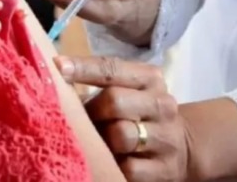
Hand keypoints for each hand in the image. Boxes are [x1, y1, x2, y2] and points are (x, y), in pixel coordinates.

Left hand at [55, 56, 191, 181]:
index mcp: (150, 78)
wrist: (180, 146)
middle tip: (81, 120)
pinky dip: (113, 166)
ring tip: (96, 142)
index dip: (84, 67)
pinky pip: (128, 167)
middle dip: (93, 111)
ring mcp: (166, 137)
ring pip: (122, 135)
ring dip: (102, 140)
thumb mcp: (128, 91)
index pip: (113, 68)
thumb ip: (99, 86)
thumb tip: (56, 83)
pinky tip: (110, 162)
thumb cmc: (139, 113)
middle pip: (115, 101)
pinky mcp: (164, 169)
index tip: (57, 66)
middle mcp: (162, 104)